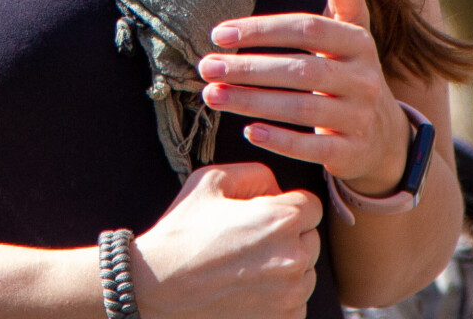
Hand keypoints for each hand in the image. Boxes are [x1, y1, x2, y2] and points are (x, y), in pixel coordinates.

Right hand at [133, 162, 321, 318]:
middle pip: (311, 237)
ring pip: (307, 271)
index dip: (290, 204)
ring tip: (248, 263)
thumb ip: (254, 173)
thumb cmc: (184, 230)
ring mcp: (291, 295)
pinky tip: (248, 286)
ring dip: (287, 264)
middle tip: (252, 237)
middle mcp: (294, 257)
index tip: (266, 211)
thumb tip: (276, 187)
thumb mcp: (211, 179)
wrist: (160, 286)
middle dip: (289, 233)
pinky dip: (280, 293)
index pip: (312, 205)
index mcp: (281, 219)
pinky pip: (296, 301)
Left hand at [198, 0, 411, 194]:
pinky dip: (281, 140)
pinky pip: (315, 148)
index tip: (218, 33)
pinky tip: (247, 131)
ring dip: (252, 102)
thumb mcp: (352, 22)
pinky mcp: (352, 153)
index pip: (305, 28)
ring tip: (211, 95)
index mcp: (357, 39)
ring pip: (302, 109)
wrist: (384, 136)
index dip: (261, 30)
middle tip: (205, 66)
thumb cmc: (350, 66)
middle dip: (248, 68)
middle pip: (300, 70)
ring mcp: (360, 117)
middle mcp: (363, 77)